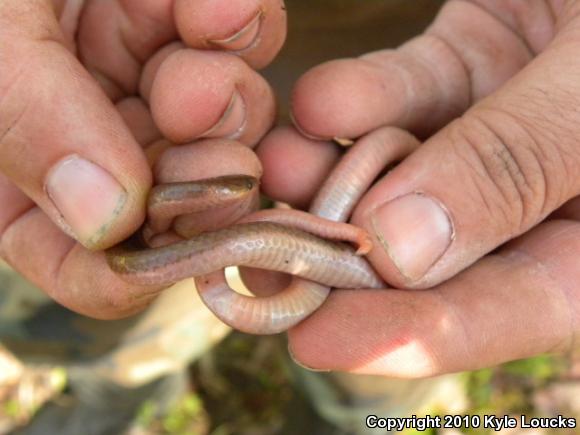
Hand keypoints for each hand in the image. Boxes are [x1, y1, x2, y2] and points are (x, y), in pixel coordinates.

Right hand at [0, 0, 285, 318]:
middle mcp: (90, 140)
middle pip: (179, 199)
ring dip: (223, 88)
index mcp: (21, 173)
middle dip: (205, 163)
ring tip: (201, 27)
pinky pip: (237, 46)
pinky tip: (214, 0)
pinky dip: (236, 23)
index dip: (146, 267)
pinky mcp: (182, 25)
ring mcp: (141, 82)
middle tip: (201, 102)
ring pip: (221, 126)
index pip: (91, 267)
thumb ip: (27, 121)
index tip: (195, 236)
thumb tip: (107, 221)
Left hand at [257, 0, 579, 375]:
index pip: (516, 307)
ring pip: (407, 171)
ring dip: (334, 175)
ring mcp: (504, 127)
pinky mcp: (471, 65)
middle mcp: (553, 191)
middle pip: (442, 254)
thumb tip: (402, 251)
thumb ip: (518, 163)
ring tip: (277, 172)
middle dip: (348, 263)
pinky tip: (316, 105)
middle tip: (265, 271)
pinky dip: (357, 100)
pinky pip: (404, 93)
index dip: (420, 335)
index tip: (320, 343)